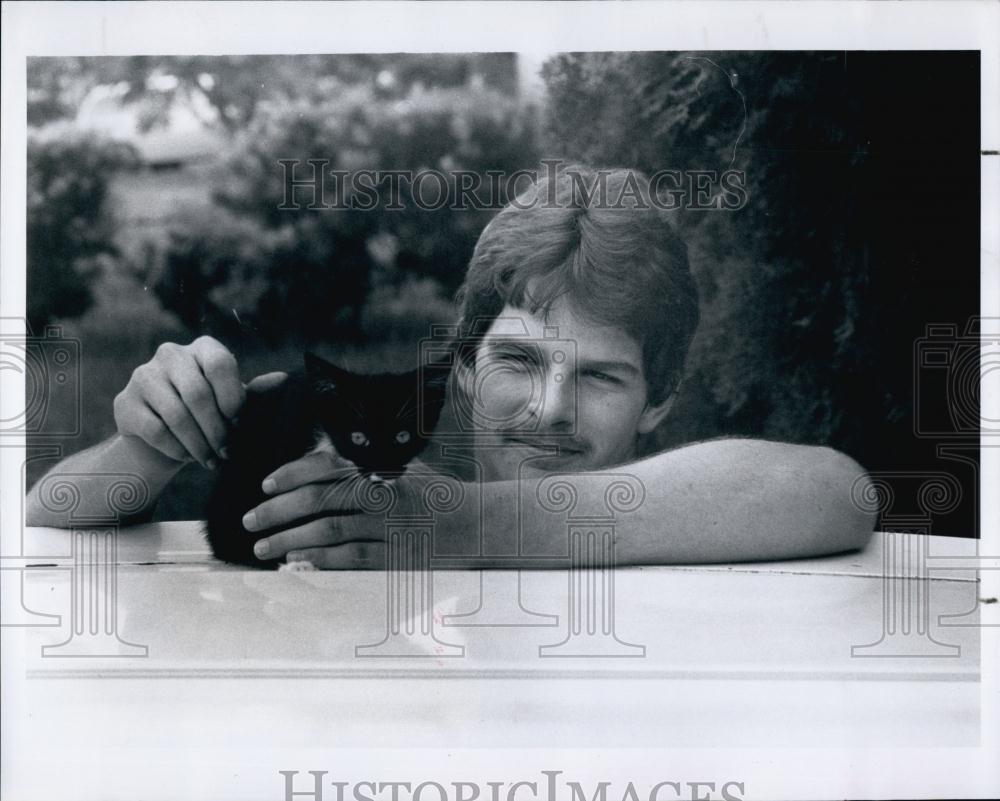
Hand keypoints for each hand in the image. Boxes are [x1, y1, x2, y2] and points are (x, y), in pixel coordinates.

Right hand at [113, 335, 285, 468]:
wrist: (162, 438)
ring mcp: (143, 376)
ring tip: (210, 460)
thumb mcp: (233, 403)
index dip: (232, 398)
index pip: (220, 364)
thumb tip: (284, 379)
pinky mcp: (125, 402)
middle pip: (197, 393)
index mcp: (203, 348)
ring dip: (198, 444)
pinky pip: (155, 430)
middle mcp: (170, 354)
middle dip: (216, 429)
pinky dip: (176, 448)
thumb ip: (254, 392)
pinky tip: (186, 456)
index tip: (238, 423)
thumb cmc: (207, 416)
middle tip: (226, 452)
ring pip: (176, 415)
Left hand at [244, 455, 445, 568]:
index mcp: (383, 469)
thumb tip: (317, 469)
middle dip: (280, 510)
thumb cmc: (438, 497)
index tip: (266, 485)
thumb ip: (366, 471)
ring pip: (330, 531)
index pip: (330, 466)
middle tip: (251, 520)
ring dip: (291, 539)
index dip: (293, 474)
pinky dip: (320, 562)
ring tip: (263, 547)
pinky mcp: (398, 558)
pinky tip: (297, 565)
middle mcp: (385, 495)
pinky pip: (351, 560)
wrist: (481, 524)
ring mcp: (392, 527)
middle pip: (322, 499)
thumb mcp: (405, 472)